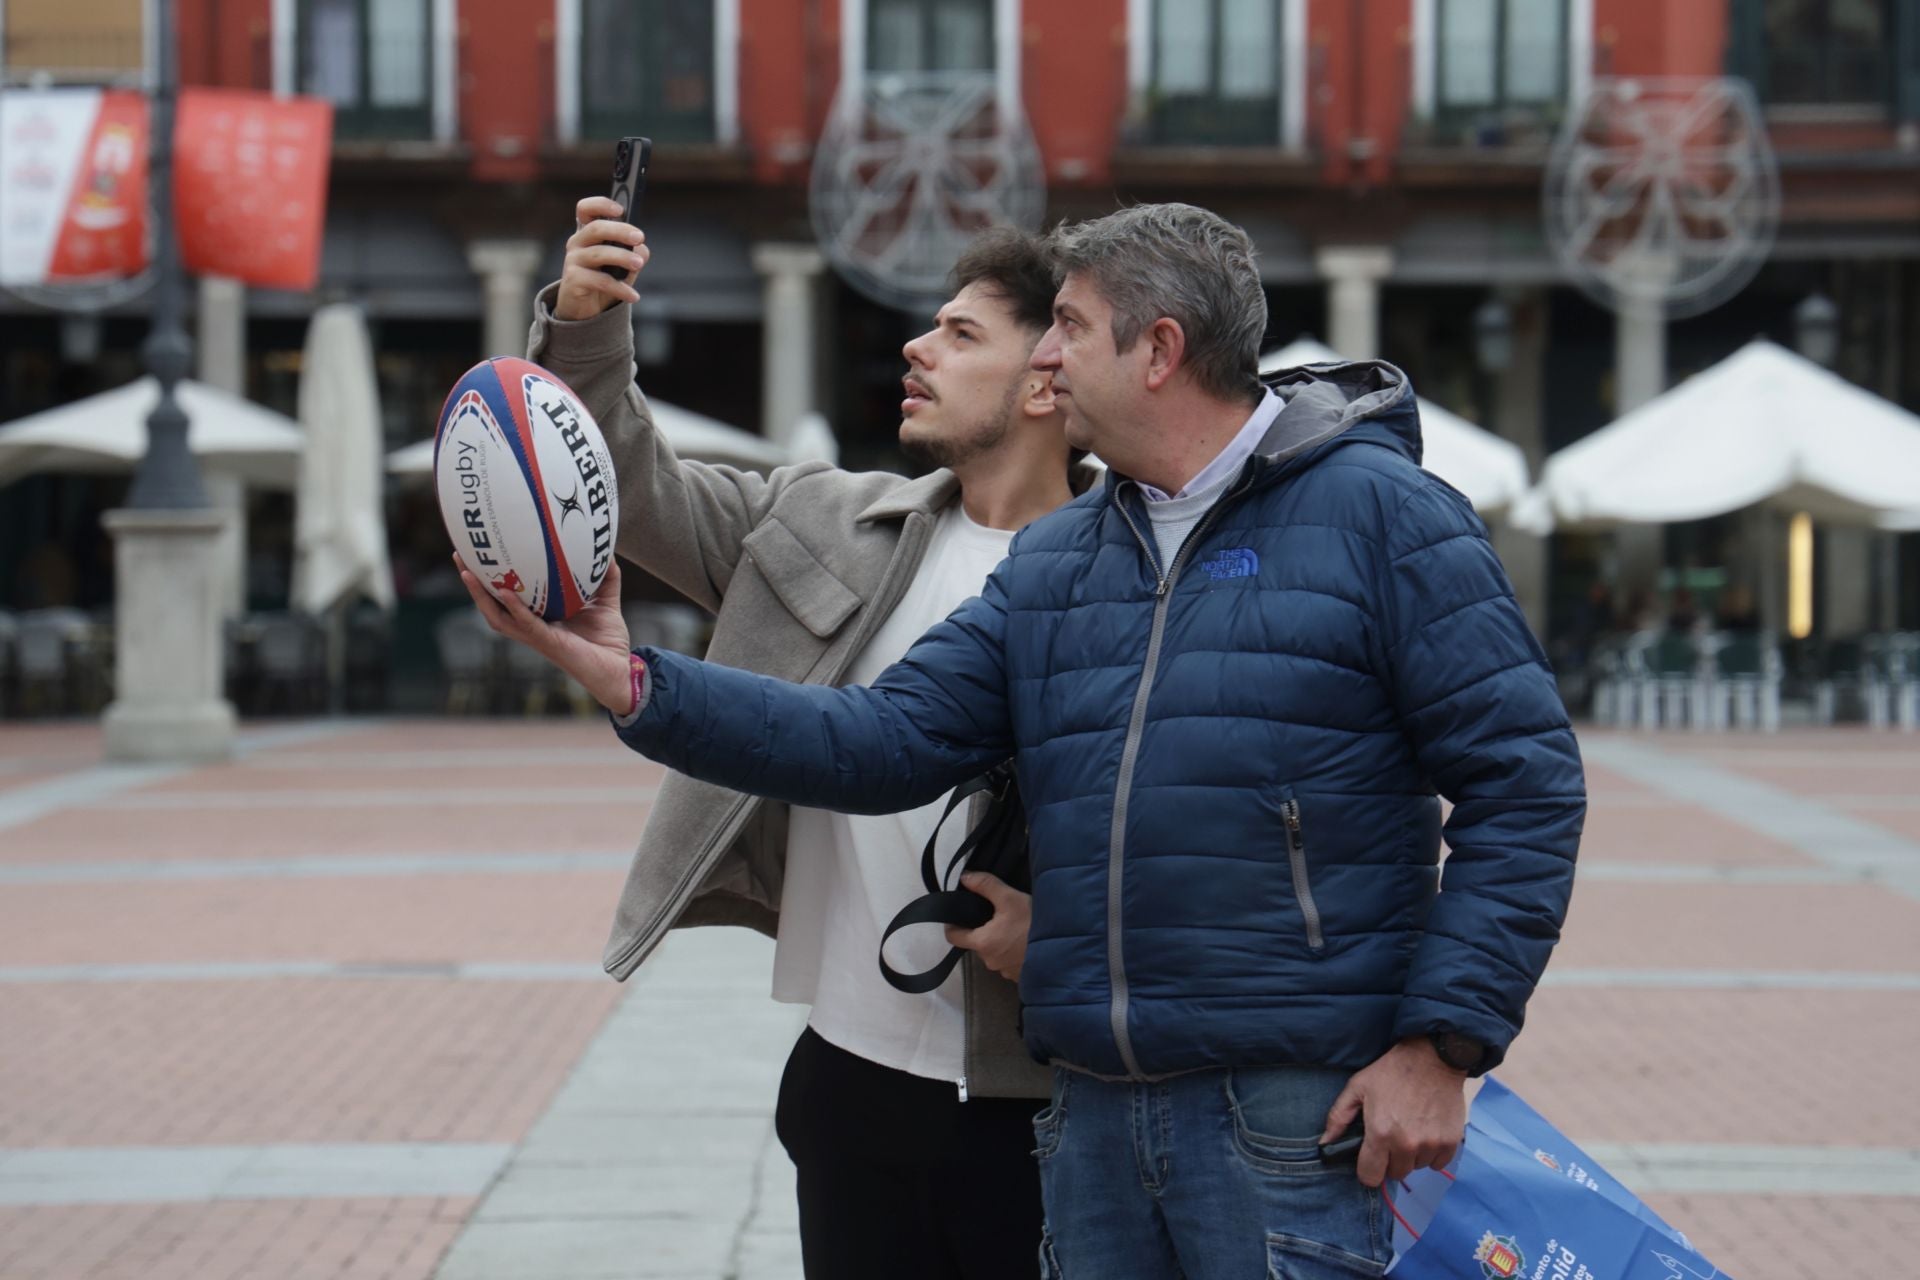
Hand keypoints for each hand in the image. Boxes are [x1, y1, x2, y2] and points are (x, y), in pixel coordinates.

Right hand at [458, 556, 634, 712]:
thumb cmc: (608, 640)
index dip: (491, 578)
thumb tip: (607, 550)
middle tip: (459, 556)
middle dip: (473, 584)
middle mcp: (531, 627)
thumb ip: (605, 577)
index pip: (506, 596)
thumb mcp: (606, 601)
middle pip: (491, 606)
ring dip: (480, 597)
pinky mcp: (549, 644)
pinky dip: (515, 609)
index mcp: (539, 617)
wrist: (620, 669)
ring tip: (467, 572)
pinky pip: (527, 625)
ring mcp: (536, 637)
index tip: (479, 554)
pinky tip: (505, 592)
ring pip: (498, 617)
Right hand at [554, 195, 649, 320]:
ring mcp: (573, 261)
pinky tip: (634, 296)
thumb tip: (641, 249)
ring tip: (639, 264)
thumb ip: (633, 252)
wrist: (585, 309)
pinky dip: (620, 288)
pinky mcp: (573, 280)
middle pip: (596, 228)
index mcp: (588, 232)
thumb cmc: (604, 279)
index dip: (601, 205)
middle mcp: (577, 242)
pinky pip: (600, 281)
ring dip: (622, 257)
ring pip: (599, 253)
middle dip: (620, 230)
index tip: (620, 209)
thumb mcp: (622, 264)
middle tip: (640, 237)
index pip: (586, 209)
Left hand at [944, 872, 1029, 980]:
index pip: (953, 936)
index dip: (953, 923)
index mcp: (981, 943)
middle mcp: (989, 961)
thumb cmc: (1033, 924)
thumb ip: (985, 885)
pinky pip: (1010, 961)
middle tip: (998, 913)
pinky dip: (1014, 951)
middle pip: (977, 942)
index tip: (961, 913)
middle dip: (984, 929)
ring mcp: (1005, 971)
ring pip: (995, 952)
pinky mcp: (1019, 976)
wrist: (1064, 952)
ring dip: (1001, 941)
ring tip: (1016, 926)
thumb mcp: (1010, 898)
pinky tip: (1027, 940)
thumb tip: (964, 877)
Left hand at [1319, 1036, 1466, 1188]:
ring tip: (1410, 1129)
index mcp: (1380, 1134)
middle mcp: (1406, 1145)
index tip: (1370, 1158)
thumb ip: (1338, 1117)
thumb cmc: (1391, 1072)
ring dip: (1412, 1156)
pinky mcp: (1450, 1143)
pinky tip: (1427, 1132)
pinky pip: (1437, 1163)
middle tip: (1391, 1137)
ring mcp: (1431, 1145)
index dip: (1367, 1169)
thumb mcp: (1357, 1087)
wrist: (1432, 1058)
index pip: (1370, 1177)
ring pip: (1416, 1167)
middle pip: (1395, 1174)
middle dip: (1390, 1161)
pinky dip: (1432, 1153)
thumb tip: (1325, 1143)